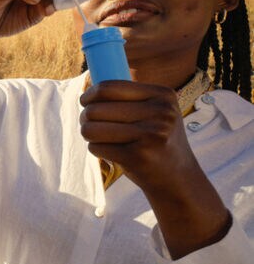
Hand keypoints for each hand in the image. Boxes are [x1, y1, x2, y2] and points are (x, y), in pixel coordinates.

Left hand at [80, 81, 229, 257]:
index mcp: (163, 95)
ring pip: (91, 129)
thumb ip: (128, 96)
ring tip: (100, 138)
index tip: (85, 102)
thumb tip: (88, 86)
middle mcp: (160, 113)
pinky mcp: (138, 156)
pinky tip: (113, 153)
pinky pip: (96, 147)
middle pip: (95, 109)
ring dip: (89, 135)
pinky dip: (97, 150)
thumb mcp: (155, 111)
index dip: (89, 95)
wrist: (177, 177)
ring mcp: (150, 135)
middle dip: (86, 118)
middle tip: (91, 125)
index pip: (108, 87)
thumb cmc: (156, 139)